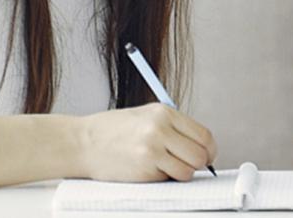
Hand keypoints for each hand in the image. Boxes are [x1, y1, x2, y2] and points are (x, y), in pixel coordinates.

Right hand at [78, 103, 216, 181]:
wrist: (82, 142)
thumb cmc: (112, 130)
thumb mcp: (145, 115)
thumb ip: (172, 126)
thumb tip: (199, 144)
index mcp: (164, 112)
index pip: (203, 134)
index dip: (209, 149)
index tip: (207, 155)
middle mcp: (160, 129)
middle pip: (200, 154)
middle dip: (199, 164)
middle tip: (190, 165)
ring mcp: (152, 150)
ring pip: (188, 170)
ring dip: (182, 173)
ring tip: (167, 168)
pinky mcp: (144, 170)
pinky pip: (168, 179)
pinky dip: (165, 179)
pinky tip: (151, 170)